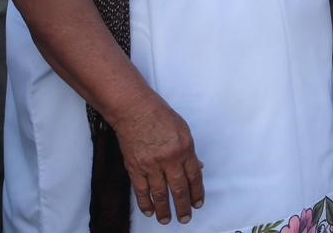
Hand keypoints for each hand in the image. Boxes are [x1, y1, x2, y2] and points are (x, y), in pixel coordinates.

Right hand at [111, 93, 203, 223]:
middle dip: (183, 206)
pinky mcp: (135, 167)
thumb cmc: (160, 117)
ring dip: (164, 209)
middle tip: (185, 218)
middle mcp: (169, 159)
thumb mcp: (183, 131)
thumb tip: (196, 168)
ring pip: (159, 193)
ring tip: (166, 220)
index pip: (194, 176)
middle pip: (178, 188)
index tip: (198, 203)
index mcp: (184, 149)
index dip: (197, 192)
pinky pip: (141, 190)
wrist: (135, 111)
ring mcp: (151, 165)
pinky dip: (145, 202)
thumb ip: (189, 152)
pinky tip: (149, 211)